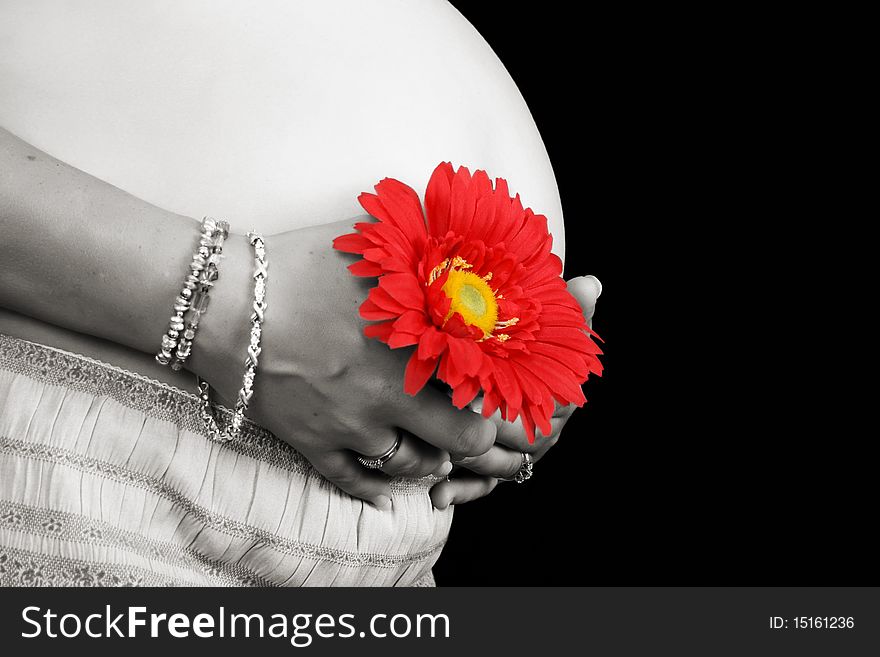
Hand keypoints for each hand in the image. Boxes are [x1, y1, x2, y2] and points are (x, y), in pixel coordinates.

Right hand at [195, 219, 496, 507]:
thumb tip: (458, 242)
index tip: (499, 385)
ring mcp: (353, 425)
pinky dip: (377, 487)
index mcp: (414, 342)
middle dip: (473, 433)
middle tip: (470, 420)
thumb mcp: (370, 244)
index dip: (501, 392)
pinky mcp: (314, 444)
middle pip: (463, 439)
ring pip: (412, 465)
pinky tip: (386, 482)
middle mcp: (393, 393)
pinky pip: (356, 483)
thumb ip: (420, 250)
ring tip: (426, 439)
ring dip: (427, 455)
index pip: (485, 384)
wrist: (222, 302)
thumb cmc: (296, 264)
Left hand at [430, 275, 601, 508]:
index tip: (477, 396)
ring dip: (468, 461)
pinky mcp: (495, 470)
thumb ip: (570, 311)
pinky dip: (462, 492)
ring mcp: (518, 454)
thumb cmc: (532, 342)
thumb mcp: (551, 326)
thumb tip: (590, 283)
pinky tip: (439, 494)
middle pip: (517, 444)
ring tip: (438, 454)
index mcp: (560, 401)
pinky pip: (482, 487)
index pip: (541, 410)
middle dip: (482, 434)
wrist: (513, 362)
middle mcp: (543, 432)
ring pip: (498, 466)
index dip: (510, 406)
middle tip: (446, 424)